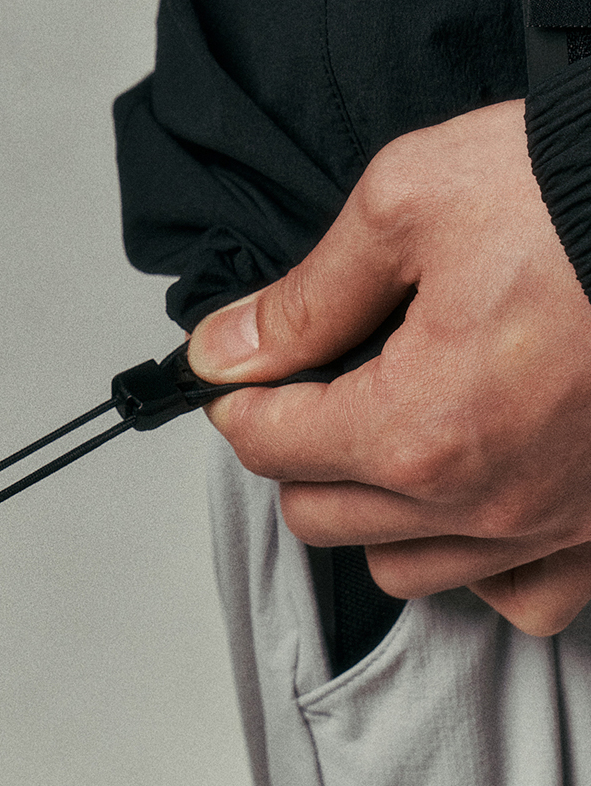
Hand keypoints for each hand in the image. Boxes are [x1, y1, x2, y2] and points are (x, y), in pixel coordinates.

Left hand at [188, 100, 590, 635]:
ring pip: (403, 565)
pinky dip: (476, 559)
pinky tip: (467, 496)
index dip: (236, 401)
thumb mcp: (407, 205)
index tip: (235, 374)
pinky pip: (519, 595)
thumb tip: (228, 346)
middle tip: (304, 389)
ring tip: (380, 436)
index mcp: (421, 422)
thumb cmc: (573, 190)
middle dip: (290, 450)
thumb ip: (306, 297)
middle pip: (319, 514)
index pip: (270, 445)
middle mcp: (486, 497)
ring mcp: (554, 525)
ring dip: (367, 507)